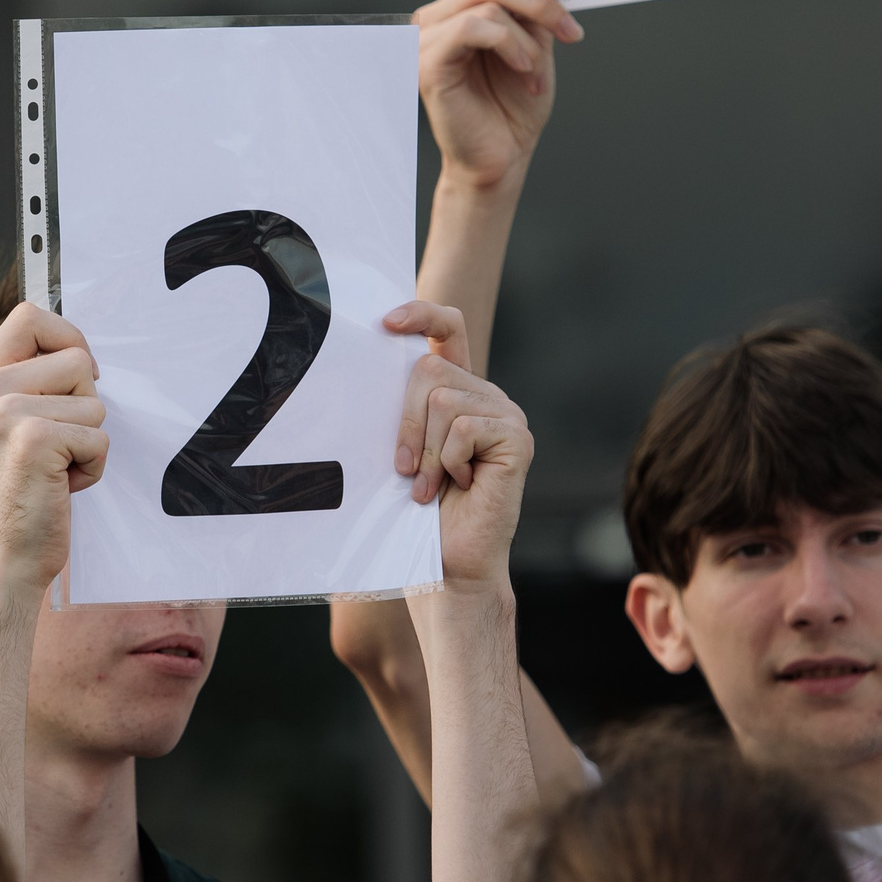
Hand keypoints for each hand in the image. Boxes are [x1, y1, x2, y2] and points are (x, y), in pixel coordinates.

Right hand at [0, 302, 109, 601]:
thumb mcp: (8, 425)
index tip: (76, 375)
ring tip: (54, 470)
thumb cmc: (18, 496)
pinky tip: (60, 488)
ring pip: (94, 401)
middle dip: (85, 402)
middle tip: (56, 443)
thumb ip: (31, 383)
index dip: (67, 337)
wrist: (3, 560)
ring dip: (88, 441)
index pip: (29, 315)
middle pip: (76, 357)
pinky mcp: (35, 439)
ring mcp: (6, 412)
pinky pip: (99, 436)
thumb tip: (84, 352)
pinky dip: (92, 468)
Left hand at [384, 301, 531, 586]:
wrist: (445, 567)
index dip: (421, 314)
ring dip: (425, 453)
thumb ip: (398, 408)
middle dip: (404, 423)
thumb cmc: (414, 515)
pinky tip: (460, 487)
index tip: (386, 323)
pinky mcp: (517, 438)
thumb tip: (364, 366)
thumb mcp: (398, 449)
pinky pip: (464, 427)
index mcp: (457, 391)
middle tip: (405, 471)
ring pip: (444, 400)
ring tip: (431, 488)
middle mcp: (486, 395)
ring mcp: (507, 414)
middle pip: (429, 370)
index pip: (447, 328)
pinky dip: (448, 462)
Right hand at [415, 0, 581, 194]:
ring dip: (528, 35)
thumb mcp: (535, 45)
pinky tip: (524, 71)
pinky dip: (510, 45)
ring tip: (538, 69)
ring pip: (487, 2)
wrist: (502, 157)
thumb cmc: (514, 105)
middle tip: (571, 29)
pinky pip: (475, 27)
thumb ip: (532, 9)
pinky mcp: (427, 63)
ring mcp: (426, 39)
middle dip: (539, 1)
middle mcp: (436, 16)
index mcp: (459, 5)